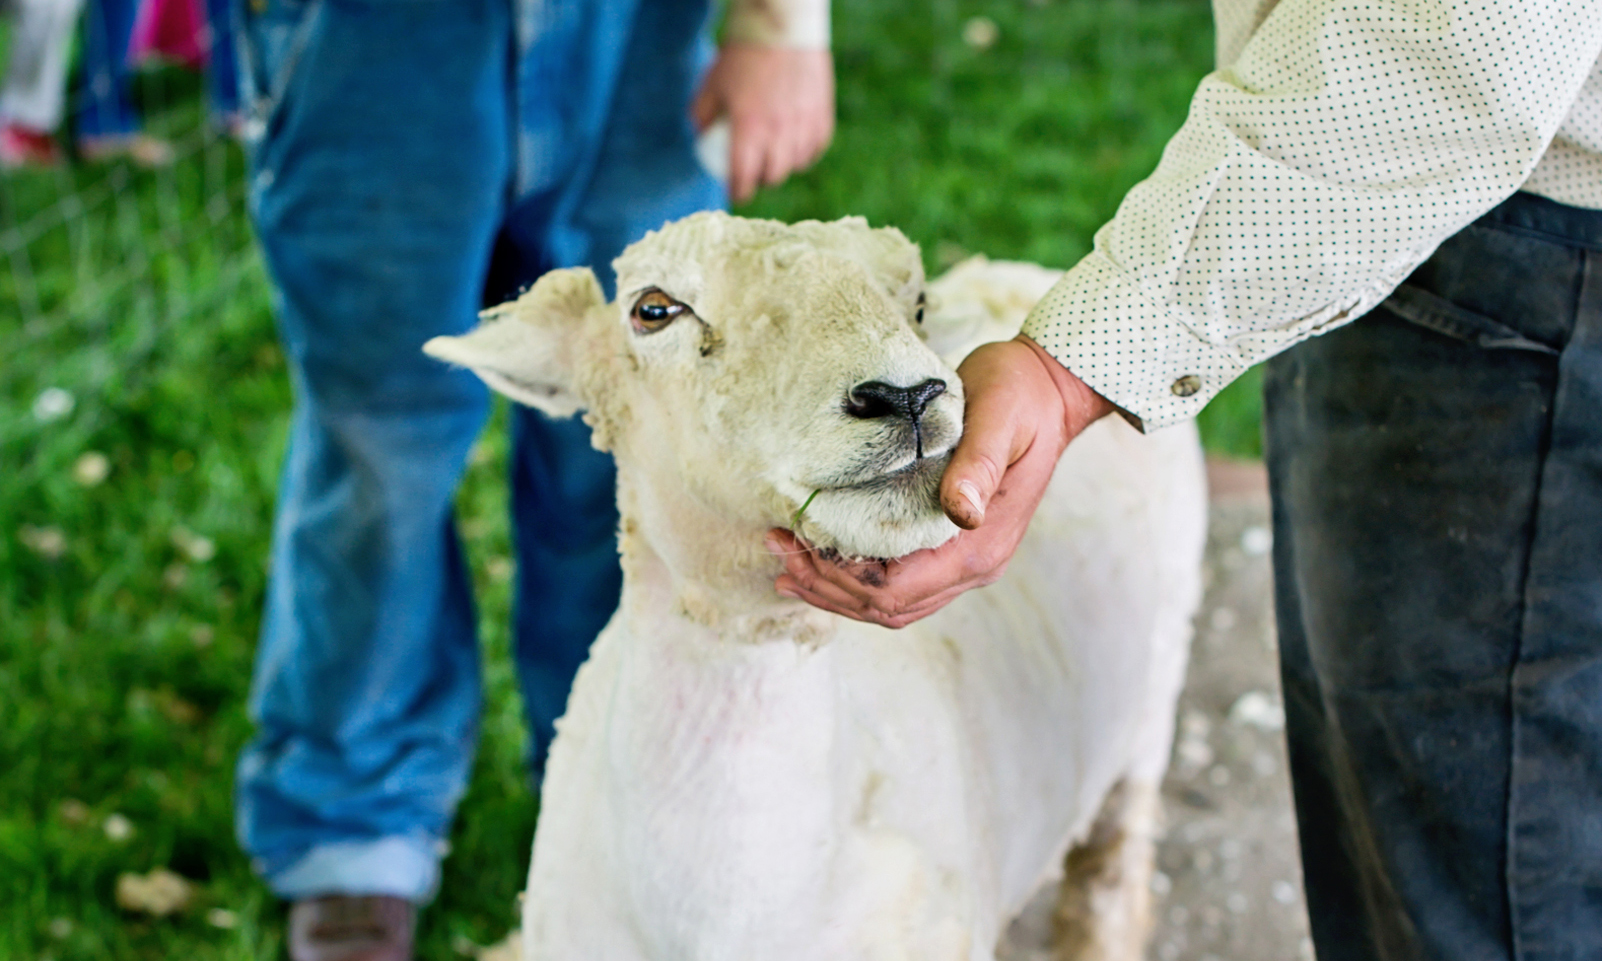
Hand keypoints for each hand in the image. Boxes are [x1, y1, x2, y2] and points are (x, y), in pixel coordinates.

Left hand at [691, 44, 834, 203]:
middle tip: (754, 174)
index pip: (743, 177)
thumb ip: (703, 116)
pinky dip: (806, 153)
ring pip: (796, 165)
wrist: (780, 27)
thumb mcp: (712, 85)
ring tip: (776, 158)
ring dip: (784, 167)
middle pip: (772, 176)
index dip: (738, 191)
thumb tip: (703, 138)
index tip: (735, 194)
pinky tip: (797, 147)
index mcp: (748, 129)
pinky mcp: (822, 115)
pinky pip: (815, 147)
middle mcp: (778, 132)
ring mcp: (803, 125)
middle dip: (761, 181)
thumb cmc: (741, 55)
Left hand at [767, 336, 1114, 627]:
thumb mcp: (1000, 418)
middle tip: (778, 551)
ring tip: (786, 564)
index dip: (842, 578)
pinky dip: (857, 580)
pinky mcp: (952, 546)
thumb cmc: (1019, 395)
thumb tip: (961, 510)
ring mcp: (966, 560)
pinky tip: (821, 561)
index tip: (798, 544)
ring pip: (893, 604)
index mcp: (982, 544)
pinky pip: (900, 583)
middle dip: (828, 586)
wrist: (1046, 389)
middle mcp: (975, 565)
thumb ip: (978, 464)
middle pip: (890, 606)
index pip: (899, 589)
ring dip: (837, 590)